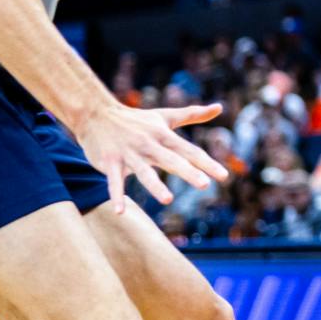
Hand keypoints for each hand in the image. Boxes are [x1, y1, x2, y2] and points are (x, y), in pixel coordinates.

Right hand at [75, 101, 227, 211]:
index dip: (207, 163)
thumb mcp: (165, 116)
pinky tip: (120, 212)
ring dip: (155, 185)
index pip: (189, 151)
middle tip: (204, 185)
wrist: (96, 113)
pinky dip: (116, 196)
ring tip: (168, 199)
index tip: (224, 176)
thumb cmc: (136, 119)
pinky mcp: (110, 162)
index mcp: (164, 135)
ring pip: (144, 172)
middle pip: (171, 160)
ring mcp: (129, 154)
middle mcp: (148, 144)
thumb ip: (193, 114)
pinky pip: (114, 182)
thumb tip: (220, 107)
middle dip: (187, 172)